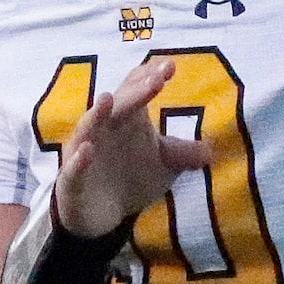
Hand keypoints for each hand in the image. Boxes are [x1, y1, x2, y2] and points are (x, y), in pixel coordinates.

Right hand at [54, 58, 211, 239]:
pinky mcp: (72, 180)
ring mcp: (84, 152)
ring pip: (87, 128)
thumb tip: (210, 151)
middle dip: (135, 92)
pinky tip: (87, 152)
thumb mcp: (162, 166)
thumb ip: (183, 154)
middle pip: (118, 105)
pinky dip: (79, 160)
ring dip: (96, 114)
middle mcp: (103, 129)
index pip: (135, 90)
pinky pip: (73, 168)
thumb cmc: (129, 178)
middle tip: (157, 80)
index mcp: (125, 119)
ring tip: (107, 100)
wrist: (100, 216)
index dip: (149, 77)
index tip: (170, 67)